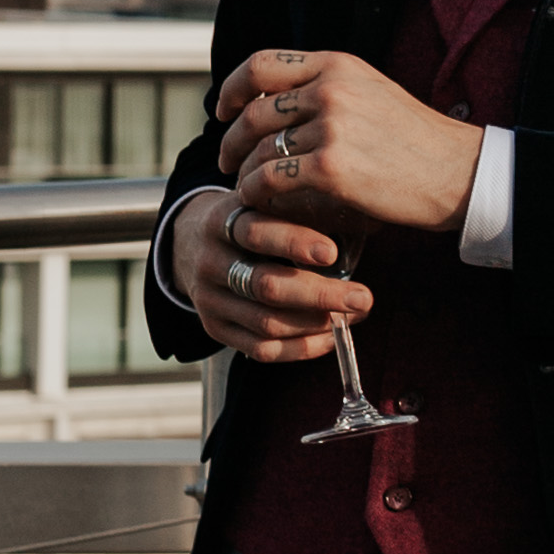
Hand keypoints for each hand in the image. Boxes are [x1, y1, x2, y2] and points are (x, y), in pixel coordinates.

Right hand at [171, 188, 375, 364]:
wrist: (191, 246)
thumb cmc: (248, 222)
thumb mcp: (259, 203)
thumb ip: (293, 208)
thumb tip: (363, 217)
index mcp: (221, 221)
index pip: (254, 232)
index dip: (293, 242)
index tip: (332, 252)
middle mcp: (209, 262)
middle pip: (265, 285)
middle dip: (319, 294)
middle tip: (363, 296)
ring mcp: (208, 300)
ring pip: (266, 323)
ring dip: (317, 323)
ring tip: (354, 314)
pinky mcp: (215, 330)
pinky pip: (262, 350)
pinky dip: (302, 347)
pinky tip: (331, 336)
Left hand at [213, 45, 484, 239]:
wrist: (457, 171)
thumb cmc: (417, 141)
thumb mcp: (372, 93)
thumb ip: (328, 88)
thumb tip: (277, 100)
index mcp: (338, 66)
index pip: (262, 64)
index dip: (232, 87)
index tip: (223, 110)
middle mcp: (331, 89)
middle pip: (253, 111)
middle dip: (231, 139)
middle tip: (226, 160)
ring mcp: (331, 127)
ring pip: (260, 148)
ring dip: (243, 171)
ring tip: (244, 187)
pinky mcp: (332, 168)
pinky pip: (270, 178)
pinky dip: (254, 191)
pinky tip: (257, 201)